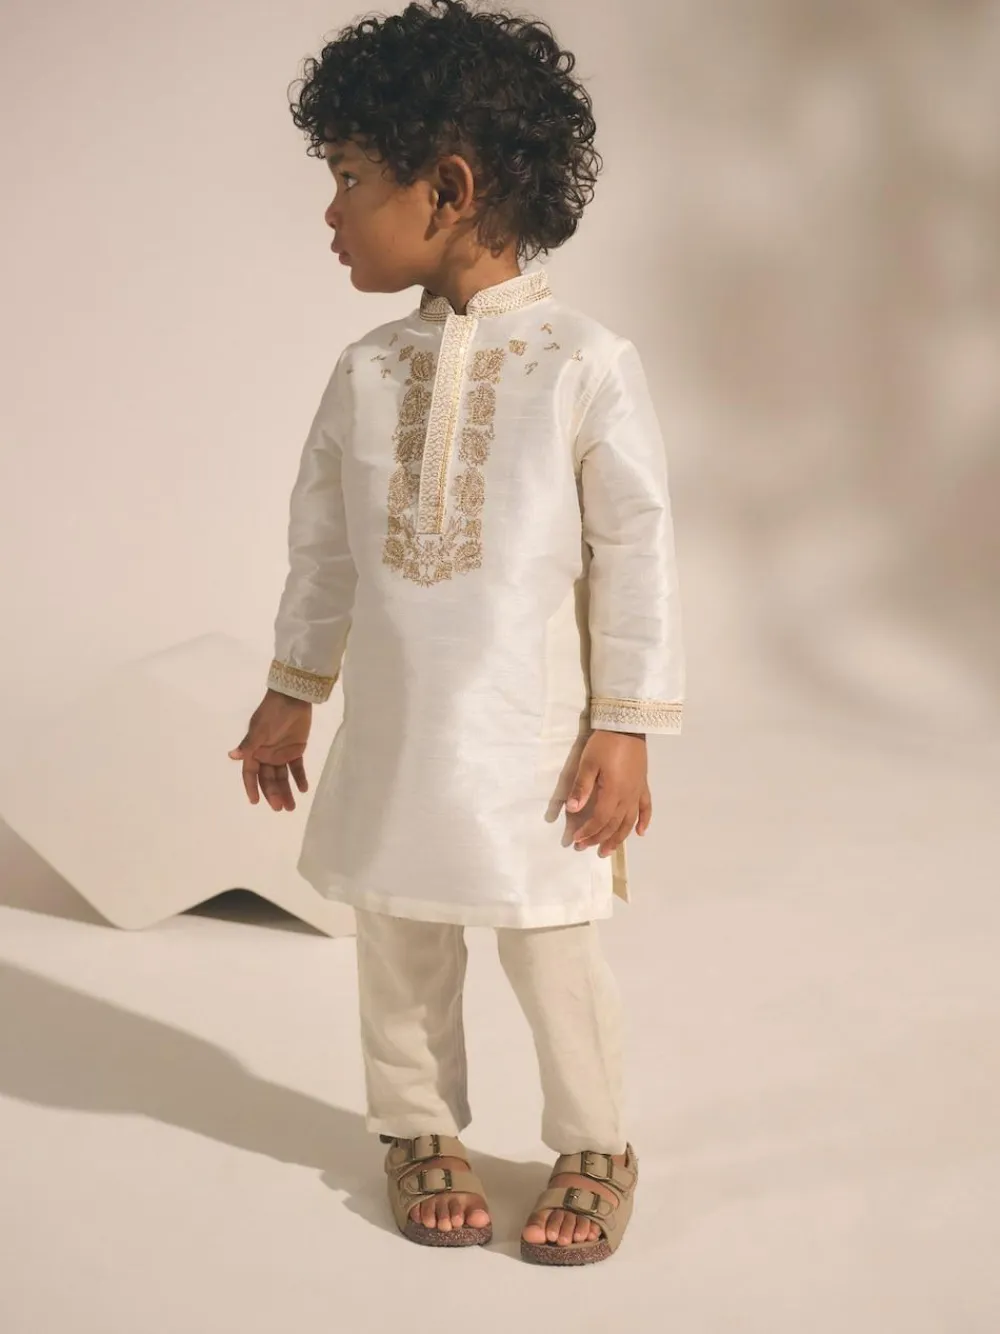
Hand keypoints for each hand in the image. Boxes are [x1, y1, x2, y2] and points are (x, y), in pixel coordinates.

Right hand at [228, 689, 312, 810]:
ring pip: (282, 777)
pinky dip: (300, 778)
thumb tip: (232, 756)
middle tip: (280, 808)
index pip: (251, 773)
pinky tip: (303, 789)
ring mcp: (281, 754)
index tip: (255, 802)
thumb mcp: (260, 729)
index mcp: (254, 751)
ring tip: (291, 807)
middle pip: (268, 779)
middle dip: (273, 794)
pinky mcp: (296, 750)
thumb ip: (249, 745)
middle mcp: (266, 755)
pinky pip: (297, 768)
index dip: (252, 787)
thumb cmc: (273, 713)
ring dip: (286, 791)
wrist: (293, 698)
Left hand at [565, 730, 651, 856]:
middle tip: (585, 848)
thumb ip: (581, 787)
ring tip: (608, 850)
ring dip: (619, 838)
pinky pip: (646, 807)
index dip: (588, 832)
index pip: (600, 820)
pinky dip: (644, 821)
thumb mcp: (588, 763)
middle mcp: (628, 797)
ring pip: (629, 822)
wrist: (627, 726)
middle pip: (614, 825)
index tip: (576, 840)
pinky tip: (640, 833)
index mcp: (613, 792)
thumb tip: (573, 810)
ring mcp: (637, 792)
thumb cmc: (605, 743)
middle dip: (599, 839)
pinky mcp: (643, 785)